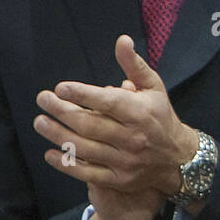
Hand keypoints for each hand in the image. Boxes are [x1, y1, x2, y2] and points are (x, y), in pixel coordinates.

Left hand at [34, 35, 198, 197]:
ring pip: (84, 148)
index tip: (60, 87)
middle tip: (42, 100)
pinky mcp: (119, 179)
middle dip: (62, 111)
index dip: (82, 94)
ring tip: (40, 122)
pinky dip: (66, 164)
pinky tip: (51, 153)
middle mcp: (133, 138)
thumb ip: (134, 65)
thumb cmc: (160, 116)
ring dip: (57, 135)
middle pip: (90, 125)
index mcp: (140, 113)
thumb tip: (121, 40)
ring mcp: (125, 161)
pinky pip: (87, 173)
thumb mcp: (154, 87)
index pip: (108, 102)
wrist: (178, 157)